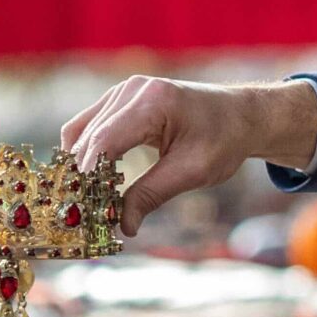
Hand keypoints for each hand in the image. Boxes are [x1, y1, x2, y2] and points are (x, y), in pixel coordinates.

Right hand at [61, 76, 316, 235]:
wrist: (240, 116)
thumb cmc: (223, 140)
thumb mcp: (193, 172)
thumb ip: (153, 194)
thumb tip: (123, 226)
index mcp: (154, 102)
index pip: (106, 140)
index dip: (87, 173)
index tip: (78, 205)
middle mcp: (132, 90)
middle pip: (90, 138)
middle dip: (81, 176)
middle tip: (77, 213)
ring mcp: (123, 91)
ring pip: (81, 132)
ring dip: (79, 165)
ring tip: (82, 201)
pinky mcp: (119, 100)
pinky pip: (88, 127)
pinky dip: (85, 153)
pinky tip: (88, 181)